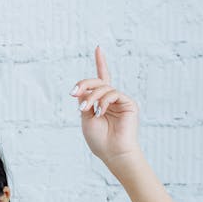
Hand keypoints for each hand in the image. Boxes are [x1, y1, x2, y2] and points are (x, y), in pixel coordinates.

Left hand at [70, 45, 139, 164]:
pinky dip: (103, 101)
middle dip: (84, 85)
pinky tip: (99, 112)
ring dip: (91, 97)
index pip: (101, 80)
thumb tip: (83, 89)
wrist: (113, 153)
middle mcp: (112, 100)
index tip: (99, 48)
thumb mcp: (85, 119)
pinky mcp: (128, 104)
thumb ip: (85, 102)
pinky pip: (112, 94)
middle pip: (98, 82)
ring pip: (103, 87)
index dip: (101, 63)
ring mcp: (120, 101)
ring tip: (85, 110)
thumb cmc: (99, 140)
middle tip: (74, 93)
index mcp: (101, 103)